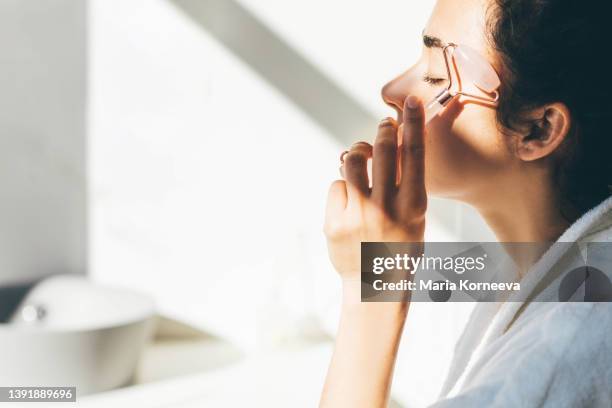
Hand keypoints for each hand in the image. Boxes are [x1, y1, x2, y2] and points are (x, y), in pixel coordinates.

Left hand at [324, 95, 426, 280]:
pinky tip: (350, 201)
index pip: (414, 155)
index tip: (411, 103)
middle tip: (384, 124)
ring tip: (362, 157)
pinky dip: (343, 187)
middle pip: (382, 151)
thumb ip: (406, 185)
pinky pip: (336, 187)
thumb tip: (393, 146)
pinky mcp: (333, 223)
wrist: (375, 287)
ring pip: (352, 162)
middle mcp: (386, 209)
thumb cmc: (399, 248)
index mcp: (413, 207)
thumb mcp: (415, 218)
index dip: (413, 124)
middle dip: (383, 130)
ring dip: (358, 152)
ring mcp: (357, 216)